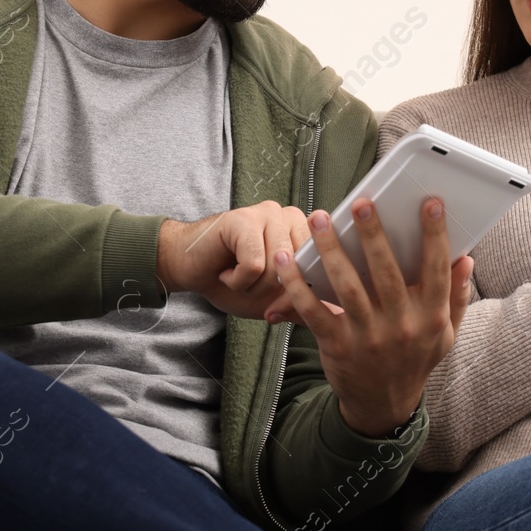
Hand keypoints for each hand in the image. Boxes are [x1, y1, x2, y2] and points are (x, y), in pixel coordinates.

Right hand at [156, 202, 310, 317]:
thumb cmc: (232, 281)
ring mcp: (267, 213)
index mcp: (303, 231)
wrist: (189, 269)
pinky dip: (237, 280)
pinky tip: (226, 271)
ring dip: (252, 287)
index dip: (299, 293)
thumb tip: (342, 316)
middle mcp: (290, 216)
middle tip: (251, 286)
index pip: (320, 268)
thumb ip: (306, 302)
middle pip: (299, 270)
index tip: (277, 302)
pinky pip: (254, 265)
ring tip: (237, 277)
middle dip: (274, 292)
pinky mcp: (243, 219)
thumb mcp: (274, 299)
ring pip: (278, 269)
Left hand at [266, 197, 474, 436]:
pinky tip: (286, 260)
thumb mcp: (445, 334)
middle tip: (362, 204)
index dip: (436, 236)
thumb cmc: (414, 358)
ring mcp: (368, 337)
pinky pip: (314, 311)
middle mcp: (402, 325)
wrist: (383, 405)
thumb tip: (466, 259)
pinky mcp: (337, 346)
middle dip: (373, 234)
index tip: (431, 203)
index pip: (437, 269)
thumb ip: (457, 297)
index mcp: (431, 316)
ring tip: (319, 220)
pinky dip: (297, 286)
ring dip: (331, 250)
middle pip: (386, 272)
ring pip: (347, 286)